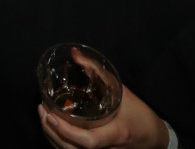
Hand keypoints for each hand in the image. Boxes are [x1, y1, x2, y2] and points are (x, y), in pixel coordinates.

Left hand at [39, 84, 168, 148]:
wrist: (152, 138)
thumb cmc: (140, 115)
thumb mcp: (123, 92)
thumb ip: (99, 74)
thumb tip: (75, 54)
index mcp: (115, 134)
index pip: (88, 140)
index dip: (66, 131)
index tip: (51, 115)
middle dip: (51, 131)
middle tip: (42, 110)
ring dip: (52, 136)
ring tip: (43, 116)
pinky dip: (58, 141)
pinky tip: (52, 127)